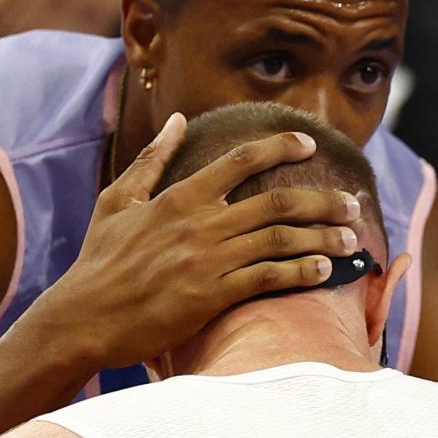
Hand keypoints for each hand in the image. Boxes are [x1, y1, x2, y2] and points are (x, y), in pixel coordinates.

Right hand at [32, 115, 363, 370]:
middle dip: (322, 200)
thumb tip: (178, 120)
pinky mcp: (211, 297)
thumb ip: (153, 159)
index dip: (280, 147)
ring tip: (351, 238)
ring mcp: (208, 261)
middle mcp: (200, 224)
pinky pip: (268, 279)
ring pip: (280, 241)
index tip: (308, 144)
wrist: (85, 317)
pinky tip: (325, 271)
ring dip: (322, 237)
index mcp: (179, 197)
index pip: (240, 160)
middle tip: (352, 202)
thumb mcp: (118, 200)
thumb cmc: (100, 260)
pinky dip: (300, 273)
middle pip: (277, 202)